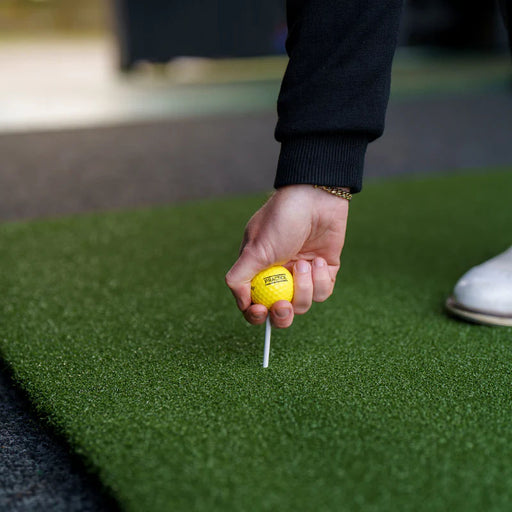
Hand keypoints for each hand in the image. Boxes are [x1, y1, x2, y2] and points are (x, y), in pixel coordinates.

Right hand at [225, 184, 348, 327]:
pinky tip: (319, 260)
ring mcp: (302, 275)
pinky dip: (320, 280)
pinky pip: (323, 292)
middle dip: (281, 314)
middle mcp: (280, 276)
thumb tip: (241, 303)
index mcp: (259, 271)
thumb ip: (240, 277)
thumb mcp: (255, 249)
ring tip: (305, 264)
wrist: (315, 197)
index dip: (256, 314)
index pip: (254, 303)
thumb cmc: (281, 219)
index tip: (261, 311)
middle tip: (284, 306)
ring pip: (302, 304)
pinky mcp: (324, 271)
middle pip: (280, 312)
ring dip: (304, 288)